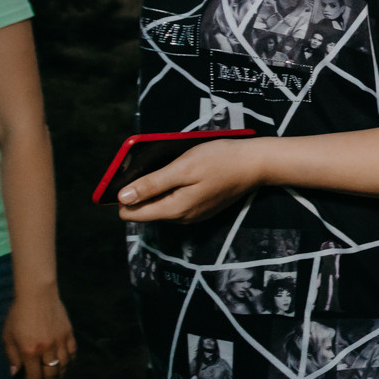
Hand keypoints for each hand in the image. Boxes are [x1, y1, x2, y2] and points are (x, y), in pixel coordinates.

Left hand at [3, 285, 75, 378]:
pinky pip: (72, 352)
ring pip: (64, 364)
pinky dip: (71, 361)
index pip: (35, 377)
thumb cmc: (18, 315)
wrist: (37, 295)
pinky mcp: (69, 333)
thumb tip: (16, 373)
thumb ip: (12, 356)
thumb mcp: (8, 336)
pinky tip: (67, 366)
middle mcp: (46, 349)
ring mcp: (60, 341)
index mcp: (30, 351)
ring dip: (60, 376)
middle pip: (51, 374)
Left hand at [116, 137, 266, 223]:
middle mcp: (182, 218)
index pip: (132, 213)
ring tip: (173, 166)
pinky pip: (177, 202)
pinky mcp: (203, 208)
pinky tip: (186, 173)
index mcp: (174, 209)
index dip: (125, 195)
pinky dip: (174, 189)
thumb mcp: (183, 167)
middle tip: (156, 165)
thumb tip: (121, 199)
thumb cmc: (220, 160)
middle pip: (147, 209)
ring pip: (162, 205)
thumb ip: (151, 185)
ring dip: (160, 188)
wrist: (256, 164)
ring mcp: (194, 215)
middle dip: (143, 189)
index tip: (131, 174)